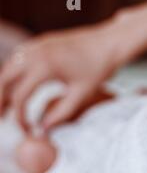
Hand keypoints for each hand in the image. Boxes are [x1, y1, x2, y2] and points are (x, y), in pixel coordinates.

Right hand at [0, 23, 122, 131]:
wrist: (110, 42)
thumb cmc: (99, 69)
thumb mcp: (82, 94)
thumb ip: (61, 114)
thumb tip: (43, 130)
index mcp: (45, 66)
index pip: (20, 96)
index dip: (20, 117)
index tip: (28, 130)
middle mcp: (34, 53)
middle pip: (4, 79)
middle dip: (1, 101)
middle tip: (1, 119)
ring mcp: (35, 45)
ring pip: (8, 68)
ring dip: (4, 86)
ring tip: (7, 107)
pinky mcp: (40, 42)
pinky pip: (18, 59)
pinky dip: (13, 74)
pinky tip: (18, 88)